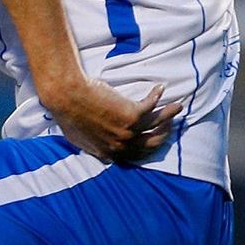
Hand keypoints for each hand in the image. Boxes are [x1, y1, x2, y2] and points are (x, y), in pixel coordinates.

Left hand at [52, 80, 182, 163]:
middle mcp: (123, 145)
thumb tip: (99, 150)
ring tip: (177, 107)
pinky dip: (157, 96)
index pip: (137, 155)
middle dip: (164, 134)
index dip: (148, 146)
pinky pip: (152, 105)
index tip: (155, 138)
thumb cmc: (68, 114)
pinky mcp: (133, 114)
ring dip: (169, 115)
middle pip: (153, 143)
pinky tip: (160, 89)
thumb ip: (93, 147)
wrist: (67, 96)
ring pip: (158, 124)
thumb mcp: (79, 139)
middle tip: (169, 125)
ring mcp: (129, 131)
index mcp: (110, 153)